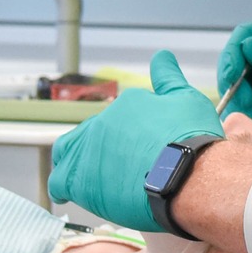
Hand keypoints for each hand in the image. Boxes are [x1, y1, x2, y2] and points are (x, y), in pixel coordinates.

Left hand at [48, 51, 222, 231]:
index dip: (126, 133)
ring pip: (67, 155)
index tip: (138, 147)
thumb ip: (169, 78)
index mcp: (125, 105)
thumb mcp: (187, 99)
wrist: (187, 176)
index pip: (117, 117)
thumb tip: (162, 56)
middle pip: (88, 134)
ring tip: (85, 179)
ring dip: (73, 164)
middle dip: (93, 147)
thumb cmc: (191, 140)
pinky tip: (68, 196)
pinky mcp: (80, 182)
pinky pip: (60, 185)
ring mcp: (88, 153)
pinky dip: (63, 189)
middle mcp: (101, 124)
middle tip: (110, 164)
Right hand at [215, 24, 251, 136]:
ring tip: (250, 114)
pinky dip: (243, 116)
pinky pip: (248, 109)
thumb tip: (247, 45)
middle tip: (238, 99)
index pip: (250, 33)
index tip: (232, 71)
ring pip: (238, 86)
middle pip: (237, 60)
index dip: (235, 48)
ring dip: (237, 99)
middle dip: (231, 77)